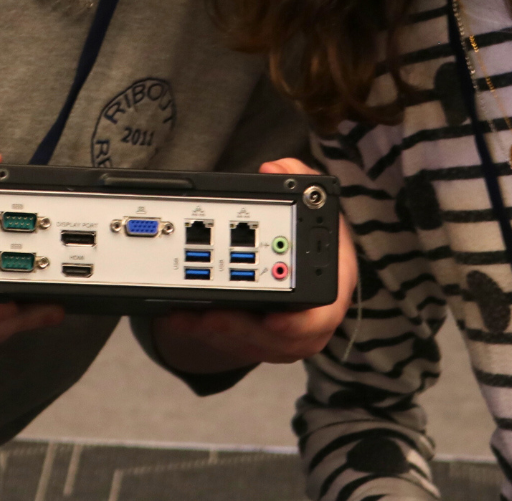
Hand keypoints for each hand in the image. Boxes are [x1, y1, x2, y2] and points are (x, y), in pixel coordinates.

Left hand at [150, 158, 357, 373]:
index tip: (272, 319)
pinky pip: (229, 345)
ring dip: (217, 331)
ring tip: (190, 313)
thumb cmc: (308, 239)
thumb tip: (277, 167)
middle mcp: (312, 319)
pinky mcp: (256, 344)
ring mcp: (284, 337)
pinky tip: (179, 315)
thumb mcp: (314, 204)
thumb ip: (301, 178)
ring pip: (250, 345)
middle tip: (212, 315)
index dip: (298, 321)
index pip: (322, 313)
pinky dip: (200, 331)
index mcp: (332, 286)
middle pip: (279, 339)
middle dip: (241, 328)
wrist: (301, 270)